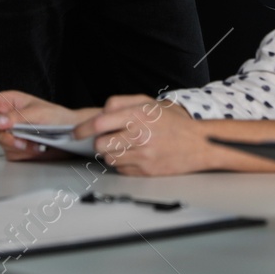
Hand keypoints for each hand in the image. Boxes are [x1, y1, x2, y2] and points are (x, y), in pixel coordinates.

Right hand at [0, 90, 98, 160]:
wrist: (71, 135)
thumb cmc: (58, 117)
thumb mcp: (38, 113)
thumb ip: (16, 117)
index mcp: (11, 102)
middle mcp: (8, 117)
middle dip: (6, 136)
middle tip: (21, 139)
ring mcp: (11, 133)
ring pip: (1, 143)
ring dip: (18, 145)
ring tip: (35, 143)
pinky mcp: (16, 148)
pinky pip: (10, 154)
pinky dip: (22, 154)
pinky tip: (35, 148)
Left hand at [72, 97, 205, 175]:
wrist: (198, 143)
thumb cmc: (173, 121)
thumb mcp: (148, 102)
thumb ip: (121, 103)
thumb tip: (101, 112)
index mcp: (137, 116)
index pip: (99, 124)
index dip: (82, 129)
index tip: (76, 133)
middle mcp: (138, 136)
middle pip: (99, 145)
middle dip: (99, 142)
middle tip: (107, 139)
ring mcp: (142, 156)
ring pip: (109, 159)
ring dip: (111, 153)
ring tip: (126, 146)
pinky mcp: (145, 171)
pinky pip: (121, 169)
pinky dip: (123, 164)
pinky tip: (136, 155)